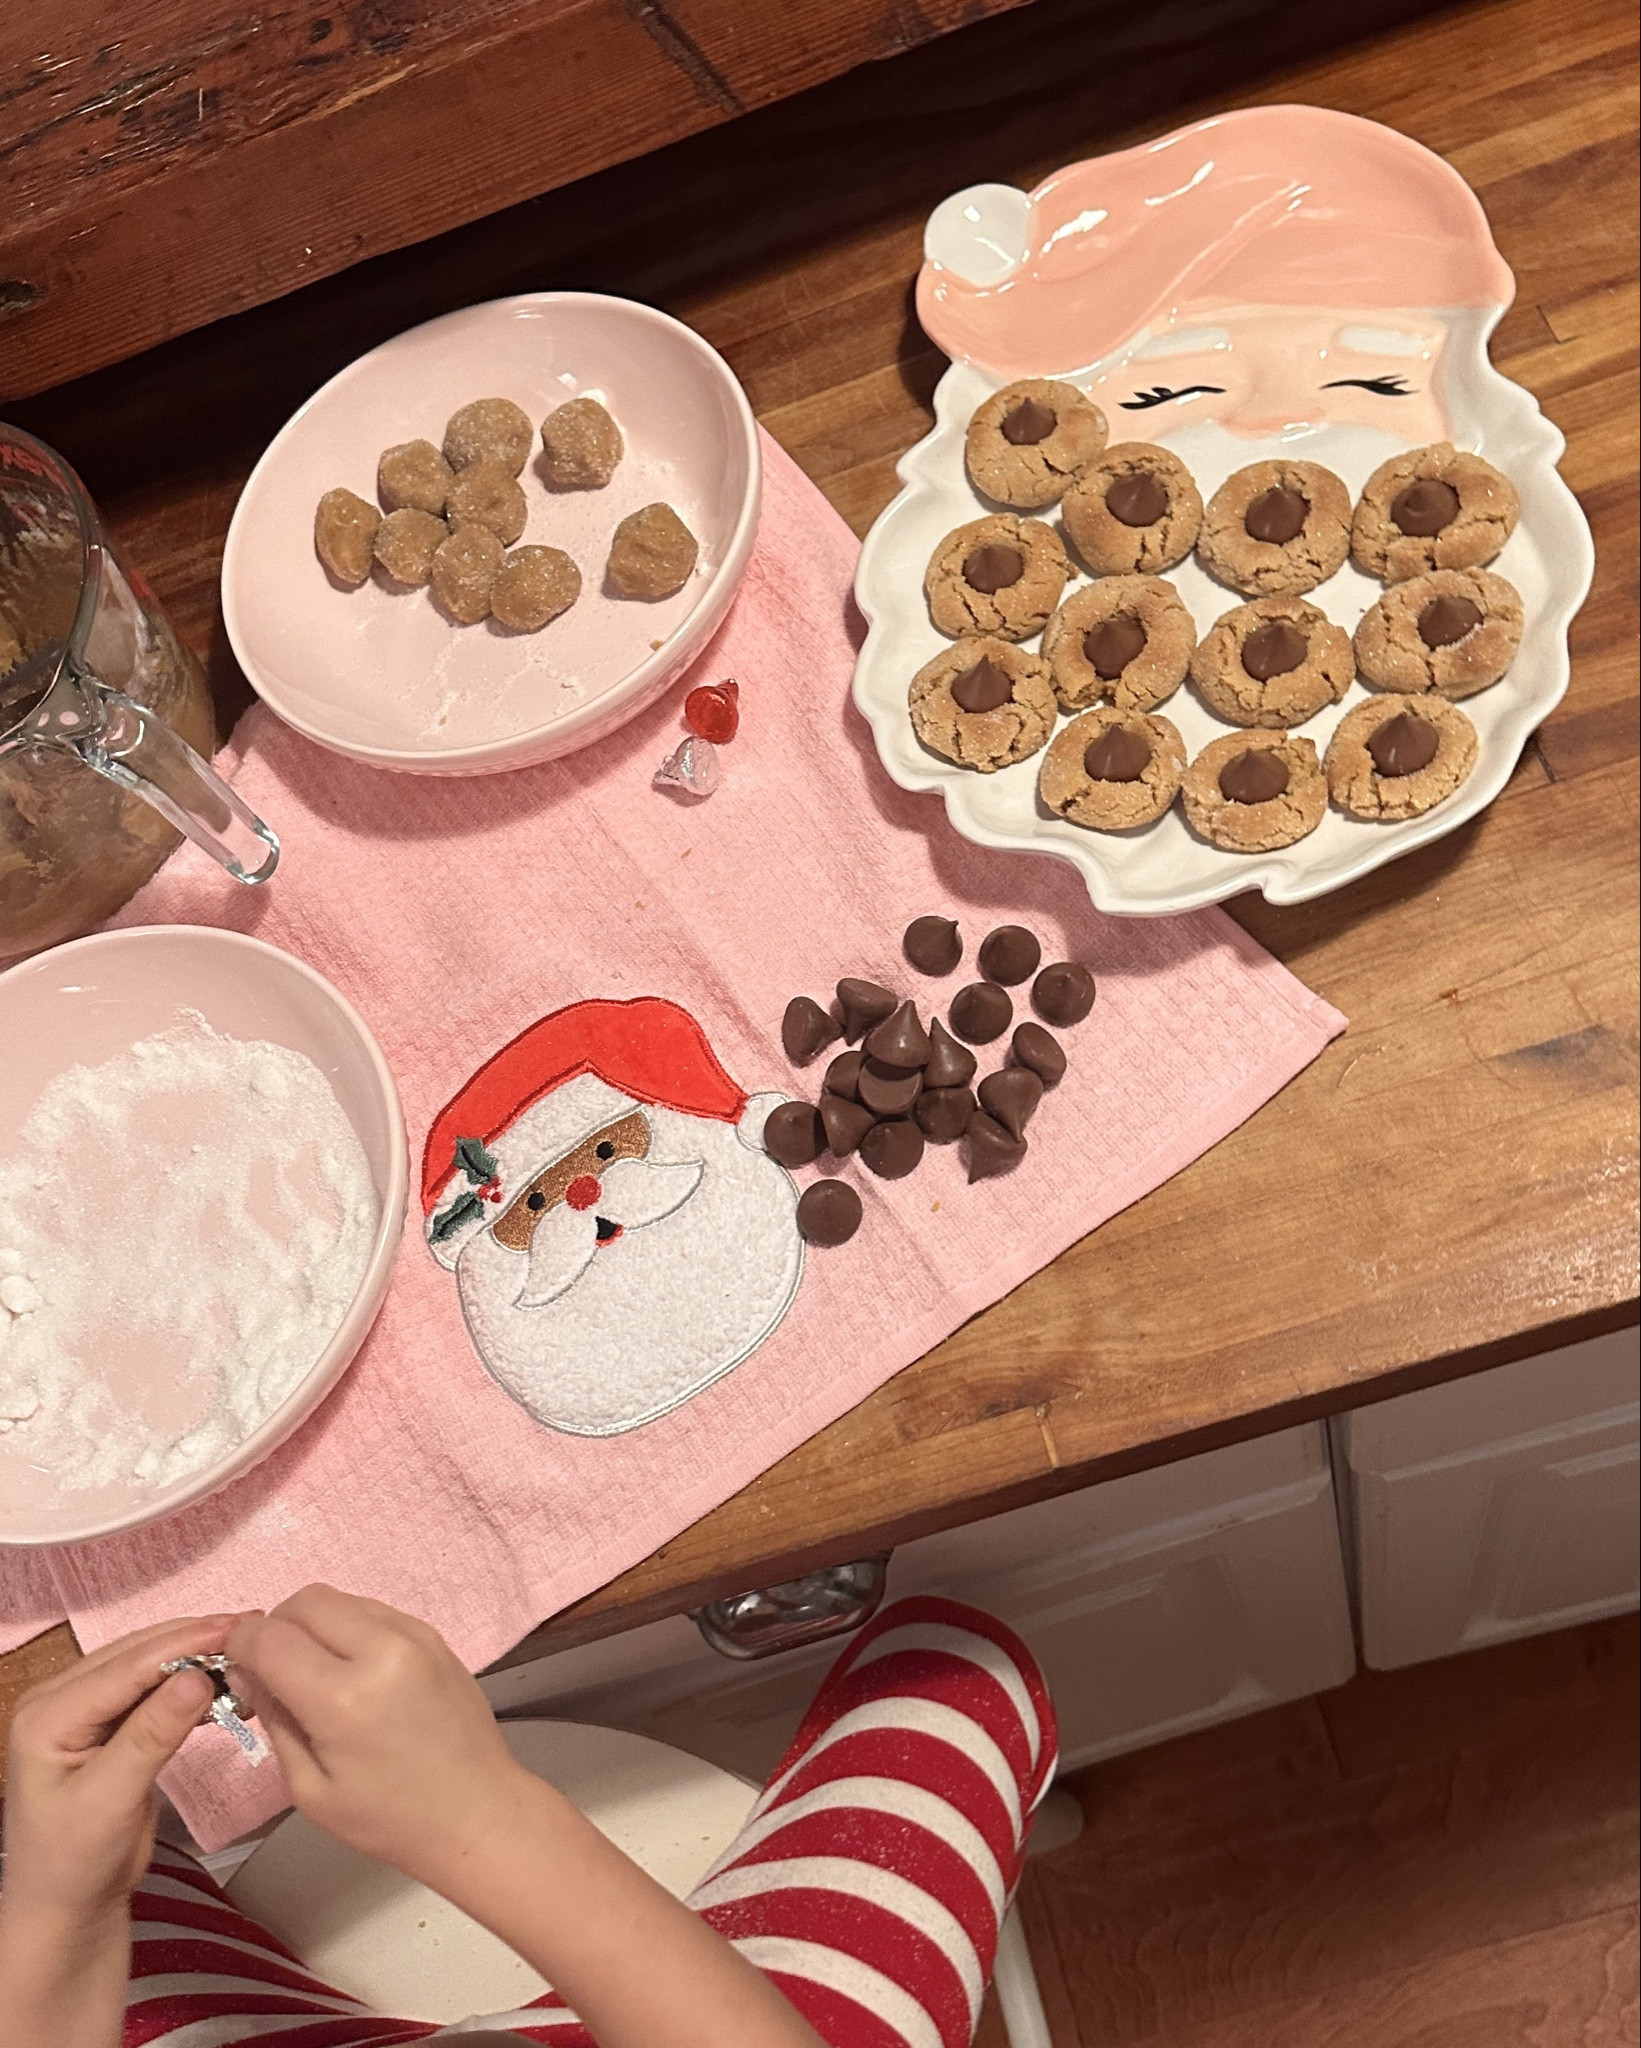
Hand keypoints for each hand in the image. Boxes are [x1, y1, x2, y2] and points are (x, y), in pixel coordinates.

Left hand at [1, 1614, 235, 1928]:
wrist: (69, 1906)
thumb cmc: (74, 1864)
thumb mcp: (111, 1800)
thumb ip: (151, 1736)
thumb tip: (196, 1678)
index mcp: (46, 1715)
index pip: (124, 1668)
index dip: (182, 1644)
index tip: (236, 1630)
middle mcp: (59, 1701)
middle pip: (135, 1656)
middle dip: (193, 1640)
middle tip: (252, 1627)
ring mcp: (83, 1711)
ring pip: (146, 1667)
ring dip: (194, 1655)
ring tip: (245, 1645)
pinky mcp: (108, 1725)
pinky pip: (151, 1690)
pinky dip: (188, 1682)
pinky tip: (221, 1676)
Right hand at [226, 1585, 526, 1890]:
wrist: (476, 1811)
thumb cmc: (389, 1817)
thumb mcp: (310, 1788)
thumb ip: (274, 1719)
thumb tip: (247, 1670)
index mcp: (344, 1698)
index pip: (269, 1638)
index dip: (239, 1646)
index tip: (234, 1664)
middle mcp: (381, 1650)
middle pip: (304, 1601)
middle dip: (276, 1628)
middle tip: (274, 1670)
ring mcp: (414, 1635)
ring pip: (339, 1598)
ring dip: (313, 1624)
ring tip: (314, 1671)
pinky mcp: (433, 1633)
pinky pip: (372, 1609)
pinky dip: (348, 1627)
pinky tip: (351, 1668)